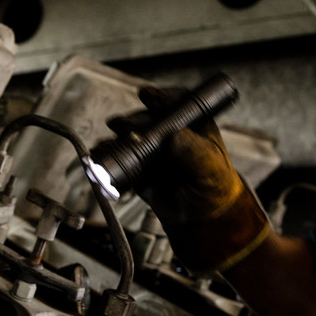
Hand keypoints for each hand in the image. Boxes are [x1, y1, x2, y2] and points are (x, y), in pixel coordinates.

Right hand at [108, 87, 270, 274]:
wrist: (202, 219)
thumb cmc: (214, 188)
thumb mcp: (209, 168)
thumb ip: (194, 152)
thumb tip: (174, 137)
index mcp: (193, 126)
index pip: (177, 102)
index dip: (161, 97)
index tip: (148, 96)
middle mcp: (171, 133)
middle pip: (148, 118)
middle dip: (132, 120)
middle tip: (122, 126)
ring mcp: (154, 150)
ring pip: (131, 137)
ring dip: (116, 138)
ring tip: (106, 144)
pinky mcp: (140, 168)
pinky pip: (122, 159)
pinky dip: (109, 158)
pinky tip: (101, 156)